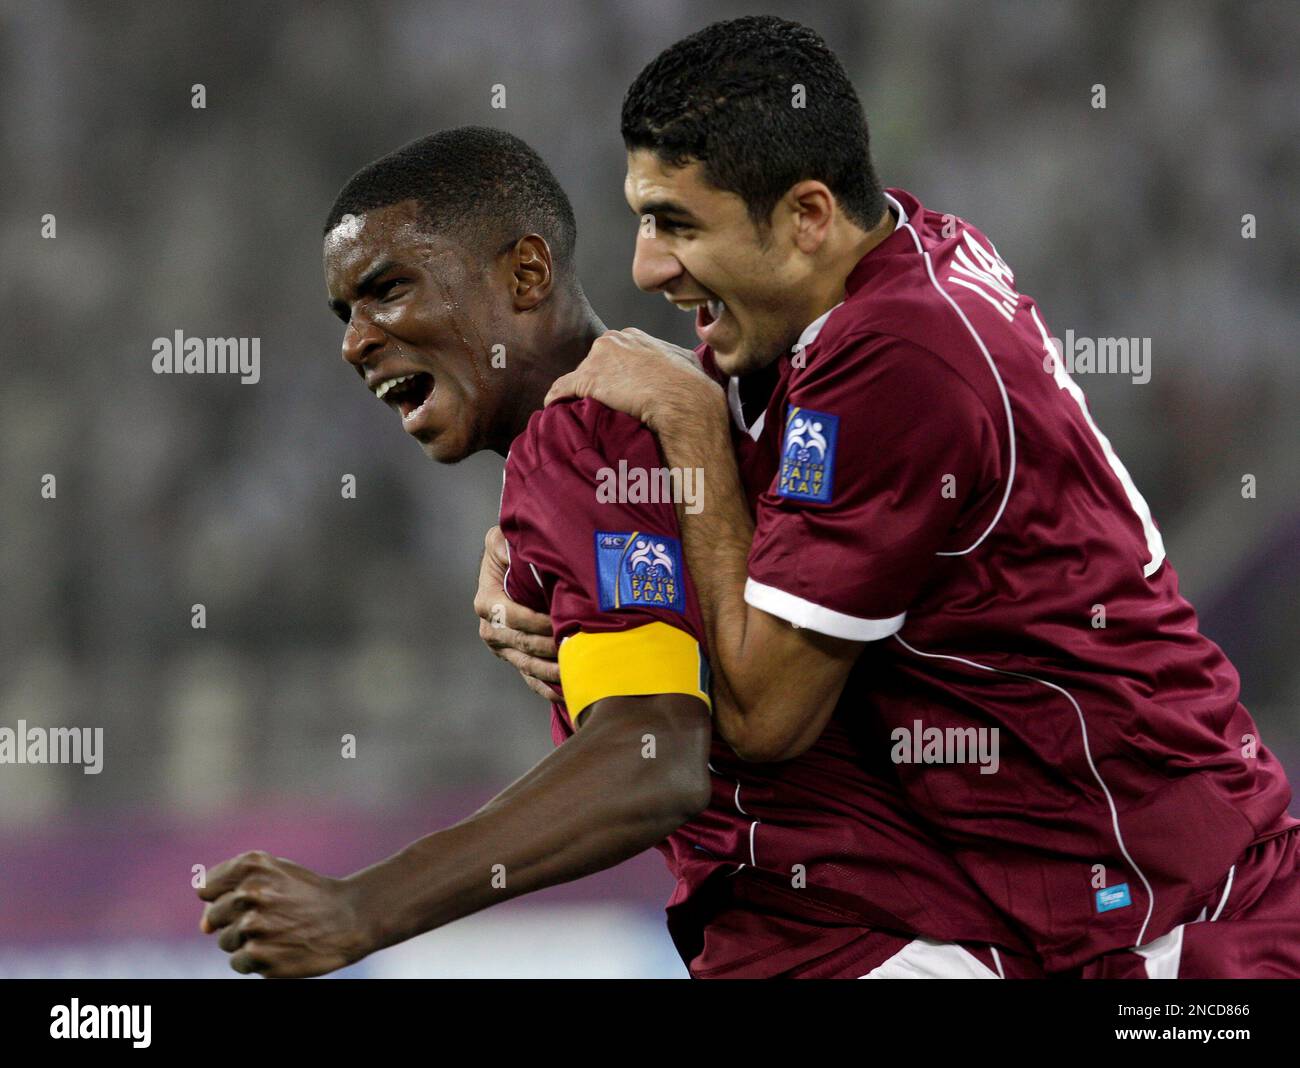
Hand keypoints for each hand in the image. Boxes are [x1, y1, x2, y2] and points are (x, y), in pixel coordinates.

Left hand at [198, 851, 372, 977]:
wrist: (348, 918)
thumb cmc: (305, 893)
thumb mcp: (274, 873)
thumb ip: (230, 889)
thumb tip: (203, 929)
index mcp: (251, 867)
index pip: (205, 889)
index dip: (225, 895)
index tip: (251, 898)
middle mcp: (250, 894)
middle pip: (212, 918)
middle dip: (234, 920)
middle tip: (270, 916)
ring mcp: (255, 928)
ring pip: (225, 942)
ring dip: (246, 941)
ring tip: (279, 931)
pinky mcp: (261, 957)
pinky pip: (239, 962)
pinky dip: (256, 959)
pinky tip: (281, 947)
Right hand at [474, 526, 560, 700]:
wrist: (513, 564)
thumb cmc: (512, 548)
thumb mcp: (504, 540)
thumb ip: (508, 545)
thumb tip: (521, 553)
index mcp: (487, 601)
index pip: (511, 616)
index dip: (535, 622)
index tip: (559, 622)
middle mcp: (490, 627)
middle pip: (521, 643)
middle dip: (548, 648)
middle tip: (576, 648)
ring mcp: (503, 646)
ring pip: (526, 665)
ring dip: (550, 671)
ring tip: (574, 673)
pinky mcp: (515, 658)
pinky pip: (529, 678)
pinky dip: (546, 687)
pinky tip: (565, 693)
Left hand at [544, 328, 723, 431]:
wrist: (684, 401)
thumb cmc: (691, 385)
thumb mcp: (687, 361)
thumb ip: (675, 358)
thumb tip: (681, 362)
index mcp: (634, 337)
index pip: (612, 354)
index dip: (613, 374)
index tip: (616, 391)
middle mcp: (612, 341)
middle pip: (593, 364)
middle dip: (596, 382)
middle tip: (601, 405)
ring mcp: (598, 360)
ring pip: (579, 377)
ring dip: (579, 394)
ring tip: (581, 413)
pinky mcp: (587, 380)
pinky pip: (562, 389)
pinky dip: (557, 399)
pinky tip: (555, 409)